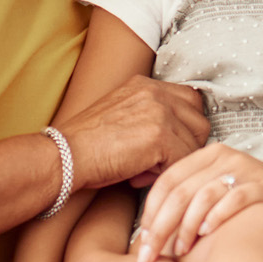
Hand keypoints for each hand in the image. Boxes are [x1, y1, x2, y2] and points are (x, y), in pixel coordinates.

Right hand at [56, 75, 209, 192]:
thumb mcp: (122, 117)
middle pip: (199, 120)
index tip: (166, 146)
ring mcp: (159, 111)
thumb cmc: (86, 146)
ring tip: (144, 170)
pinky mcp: (160, 135)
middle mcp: (155, 92)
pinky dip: (166, 173)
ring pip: (194, 143)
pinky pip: (184, 160)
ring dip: (175, 161)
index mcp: (145, 85)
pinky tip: (139, 176)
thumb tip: (181, 140)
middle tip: (156, 161)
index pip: (189, 102)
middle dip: (185, 145)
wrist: (63, 156)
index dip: (183, 128)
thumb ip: (151, 118)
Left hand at [135, 143, 262, 261]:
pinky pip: (232, 200)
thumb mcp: (220, 196)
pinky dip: (215, 218)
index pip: (166, 182)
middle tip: (148, 256)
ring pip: (201, 197)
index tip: (142, 242)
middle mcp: (224, 157)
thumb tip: (151, 231)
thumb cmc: (257, 206)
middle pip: (179, 191)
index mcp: (208, 156)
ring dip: (184, 228)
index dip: (150, 213)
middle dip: (159, 227)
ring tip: (178, 252)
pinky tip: (204, 235)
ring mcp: (246, 170)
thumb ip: (192, 202)